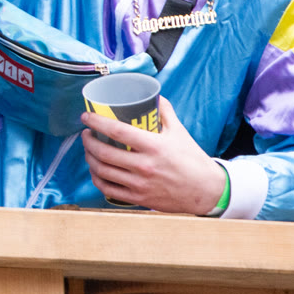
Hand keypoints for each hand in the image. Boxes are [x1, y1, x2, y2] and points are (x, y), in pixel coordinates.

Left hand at [82, 98, 225, 214]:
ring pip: (102, 171)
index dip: (96, 122)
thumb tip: (153, 95)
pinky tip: (96, 171)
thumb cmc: (192, 159)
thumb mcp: (180, 132)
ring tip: (89, 150)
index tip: (86, 117)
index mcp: (154, 146)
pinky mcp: (139, 198)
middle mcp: (144, 166)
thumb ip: (165, 112)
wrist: (207, 190)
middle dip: (88, 141)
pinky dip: (97, 179)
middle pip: (104, 152)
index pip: (117, 131)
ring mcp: (140, 184)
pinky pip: (109, 189)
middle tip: (86, 134)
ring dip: (89, 158)